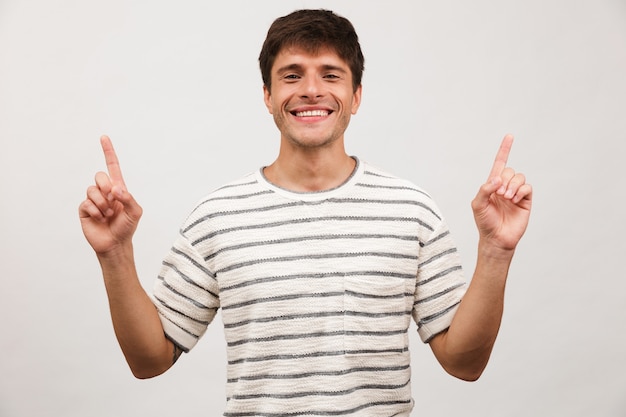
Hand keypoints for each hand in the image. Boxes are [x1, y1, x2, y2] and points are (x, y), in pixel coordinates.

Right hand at [79, 136, 142, 254]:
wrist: (115, 244)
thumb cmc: (126, 227)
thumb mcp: (135, 212)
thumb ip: (129, 198)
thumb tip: (116, 189)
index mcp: (118, 188)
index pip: (112, 166)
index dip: (108, 152)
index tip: (104, 137)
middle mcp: (104, 191)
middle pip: (99, 176)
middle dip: (107, 187)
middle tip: (113, 201)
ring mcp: (93, 200)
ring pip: (92, 189)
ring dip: (102, 203)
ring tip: (108, 214)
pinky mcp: (84, 209)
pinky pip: (86, 202)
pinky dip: (96, 211)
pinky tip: (100, 218)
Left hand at [471, 134, 531, 251]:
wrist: (496, 238)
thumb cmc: (484, 222)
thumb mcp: (477, 204)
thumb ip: (484, 189)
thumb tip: (498, 179)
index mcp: (492, 185)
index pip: (499, 163)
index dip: (505, 150)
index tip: (509, 136)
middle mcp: (505, 187)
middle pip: (509, 170)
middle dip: (504, 180)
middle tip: (500, 194)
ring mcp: (516, 193)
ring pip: (519, 177)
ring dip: (512, 185)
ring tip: (506, 198)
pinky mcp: (525, 201)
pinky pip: (527, 187)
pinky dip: (521, 190)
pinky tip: (514, 199)